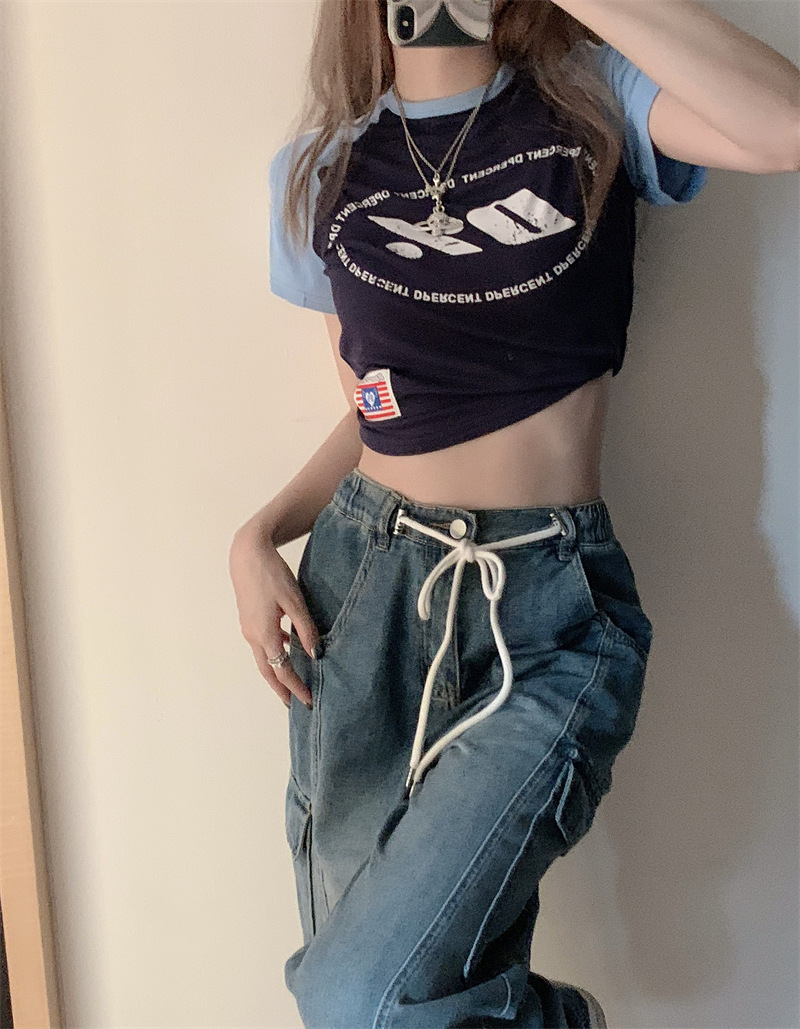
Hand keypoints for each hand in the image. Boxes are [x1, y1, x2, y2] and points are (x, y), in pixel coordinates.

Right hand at [228, 531, 319, 709]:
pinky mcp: (249, 619)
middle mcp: (253, 636)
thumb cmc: (272, 574)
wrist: (247, 553)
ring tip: (292, 683)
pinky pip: (263, 643)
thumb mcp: (295, 601)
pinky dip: (276, 652)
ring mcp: (249, 628)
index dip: (296, 687)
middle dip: (282, 690)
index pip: (282, 670)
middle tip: (296, 705)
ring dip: (277, 673)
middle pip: (268, 671)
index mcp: (265, 634)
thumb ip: (306, 629)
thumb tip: (317, 655)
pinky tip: (289, 648)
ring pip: (264, 658)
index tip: (309, 701)